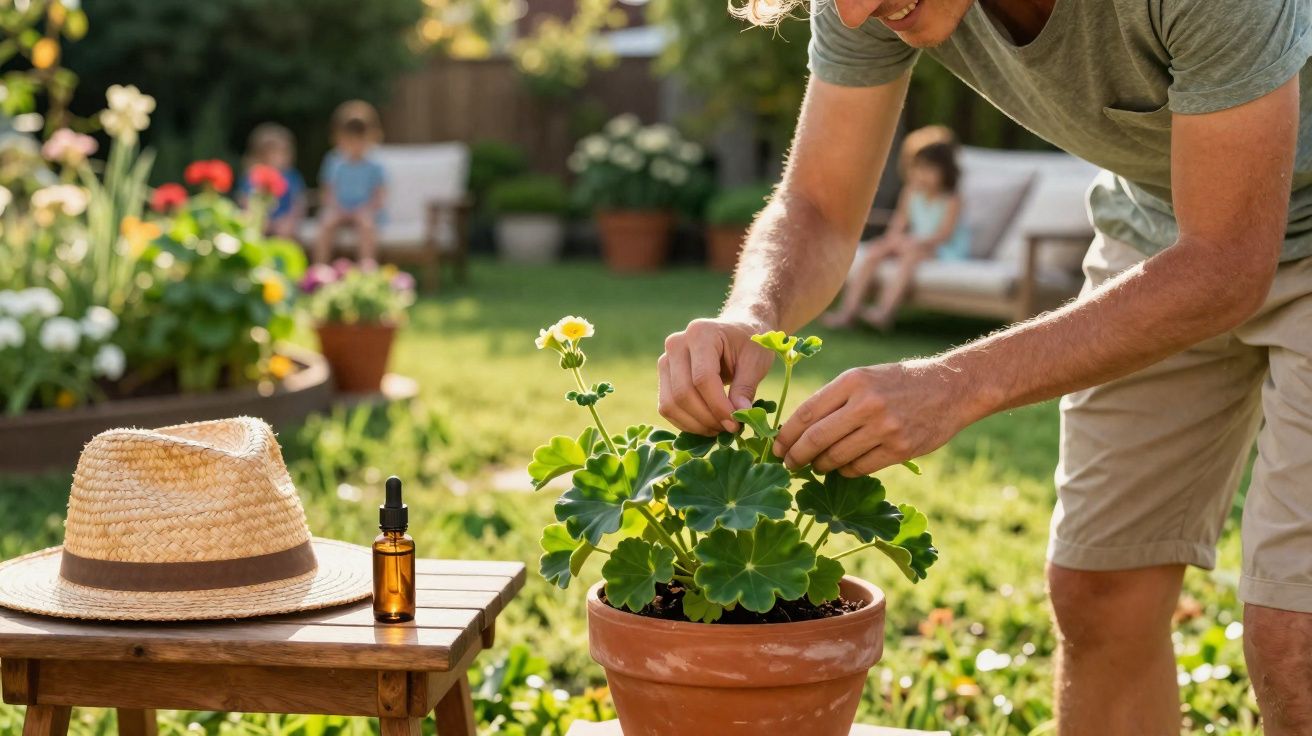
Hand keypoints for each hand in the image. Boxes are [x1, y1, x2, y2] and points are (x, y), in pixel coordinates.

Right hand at [658, 317, 775, 435]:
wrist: (736, 331)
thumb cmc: (748, 343)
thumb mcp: (756, 360)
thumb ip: (746, 387)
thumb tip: (739, 415)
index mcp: (700, 333)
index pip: (703, 378)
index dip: (718, 406)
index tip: (736, 423)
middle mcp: (676, 344)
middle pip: (683, 393)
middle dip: (707, 418)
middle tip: (730, 429)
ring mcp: (665, 360)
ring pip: (670, 404)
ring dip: (695, 425)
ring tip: (720, 429)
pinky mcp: (664, 376)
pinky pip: (667, 408)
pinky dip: (686, 423)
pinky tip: (707, 425)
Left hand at [773, 359, 977, 476]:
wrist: (951, 388)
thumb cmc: (899, 383)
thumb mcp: (865, 377)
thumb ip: (834, 399)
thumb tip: (797, 430)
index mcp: (852, 381)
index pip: (807, 412)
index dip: (786, 434)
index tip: (776, 447)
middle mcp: (866, 403)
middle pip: (817, 438)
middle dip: (796, 456)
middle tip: (787, 464)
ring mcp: (885, 428)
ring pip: (836, 457)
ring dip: (820, 466)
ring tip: (814, 466)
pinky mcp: (900, 450)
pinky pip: (860, 468)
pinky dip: (845, 471)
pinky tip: (841, 468)